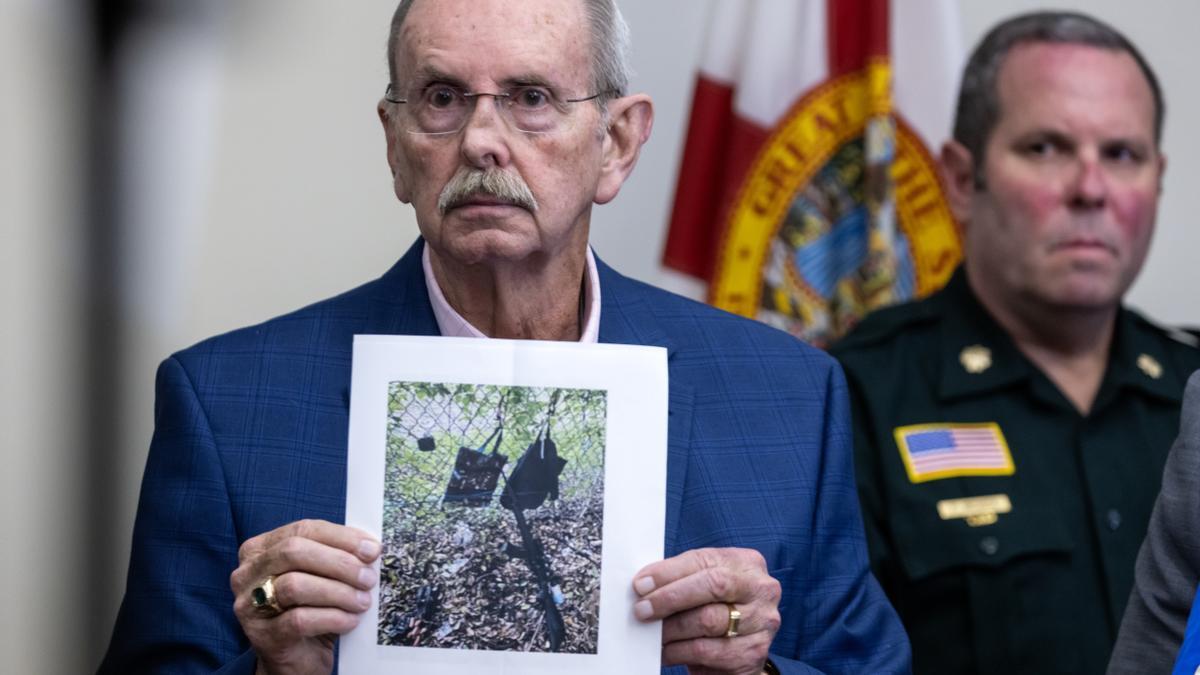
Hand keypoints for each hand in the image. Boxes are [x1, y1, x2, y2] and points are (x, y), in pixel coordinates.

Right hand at [230, 519, 380, 674]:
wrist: (297, 659)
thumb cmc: (311, 609)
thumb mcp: (320, 576)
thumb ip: (336, 556)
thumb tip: (370, 548)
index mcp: (260, 549)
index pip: (303, 529)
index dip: (341, 537)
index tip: (372, 549)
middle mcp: (247, 573)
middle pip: (294, 552)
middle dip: (339, 563)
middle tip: (369, 578)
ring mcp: (249, 605)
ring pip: (295, 585)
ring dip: (338, 592)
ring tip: (363, 602)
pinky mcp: (261, 635)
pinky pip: (299, 619)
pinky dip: (332, 617)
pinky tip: (350, 621)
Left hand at [632, 547, 780, 674]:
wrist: (740, 649)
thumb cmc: (717, 609)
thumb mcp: (705, 585)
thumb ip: (682, 578)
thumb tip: (644, 584)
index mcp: (747, 563)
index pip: (704, 561)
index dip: (669, 572)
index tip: (641, 585)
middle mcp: (761, 589)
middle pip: (713, 586)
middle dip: (671, 597)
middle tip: (642, 609)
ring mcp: (761, 622)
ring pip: (708, 620)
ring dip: (671, 628)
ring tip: (651, 632)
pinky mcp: (752, 652)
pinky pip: (707, 650)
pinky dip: (678, 651)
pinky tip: (664, 651)